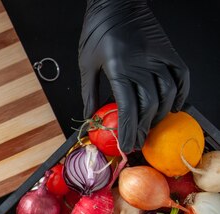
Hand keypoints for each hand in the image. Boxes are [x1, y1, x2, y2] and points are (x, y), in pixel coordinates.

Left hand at [78, 0, 188, 152]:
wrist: (114, 3)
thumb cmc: (97, 31)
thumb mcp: (86, 64)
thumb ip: (90, 92)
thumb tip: (90, 115)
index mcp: (119, 70)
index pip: (128, 109)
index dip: (128, 130)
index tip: (127, 145)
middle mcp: (142, 66)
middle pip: (149, 106)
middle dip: (143, 128)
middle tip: (137, 141)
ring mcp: (158, 58)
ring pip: (167, 94)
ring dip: (161, 115)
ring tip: (151, 126)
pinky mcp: (168, 51)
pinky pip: (181, 76)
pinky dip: (180, 94)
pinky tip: (173, 106)